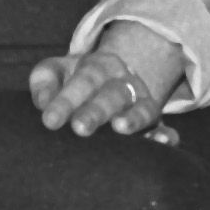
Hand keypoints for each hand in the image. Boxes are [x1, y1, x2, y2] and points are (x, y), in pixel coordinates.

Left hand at [28, 21, 185, 141]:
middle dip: (97, 111)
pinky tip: (163, 142)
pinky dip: (167, 136)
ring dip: (134, 118)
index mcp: (99, 67)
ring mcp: (143, 103)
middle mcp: (125, 83)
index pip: (84, 80)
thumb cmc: (71, 81)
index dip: (67, 100)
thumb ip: (44, 80)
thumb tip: (43, 103)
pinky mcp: (156, 124)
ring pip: (143, 109)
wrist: (107, 79)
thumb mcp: (55, 71)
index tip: (49, 121)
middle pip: (113, 94)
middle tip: (79, 128)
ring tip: (120, 128)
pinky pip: (165, 128)